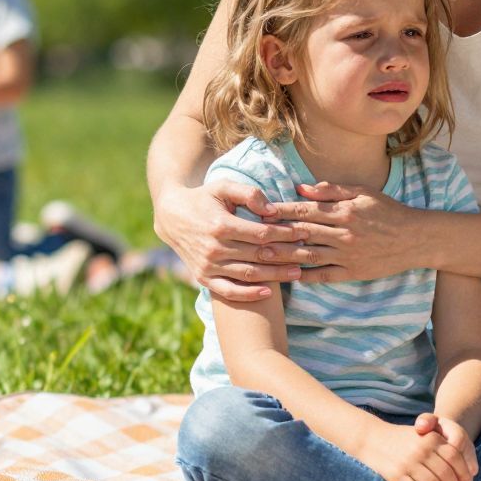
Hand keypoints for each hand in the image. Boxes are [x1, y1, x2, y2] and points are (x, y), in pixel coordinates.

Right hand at [152, 179, 307, 301]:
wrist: (171, 216)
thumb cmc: (203, 198)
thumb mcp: (223, 187)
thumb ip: (249, 193)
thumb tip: (272, 210)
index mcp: (221, 225)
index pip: (262, 234)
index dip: (285, 234)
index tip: (304, 232)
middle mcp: (214, 249)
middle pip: (260, 255)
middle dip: (287, 255)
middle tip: (310, 255)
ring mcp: (208, 266)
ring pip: (249, 274)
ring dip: (275, 275)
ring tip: (298, 272)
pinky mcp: (203, 277)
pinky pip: (229, 291)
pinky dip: (249, 294)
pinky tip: (268, 292)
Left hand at [266, 181, 421, 285]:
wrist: (416, 238)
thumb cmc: (388, 211)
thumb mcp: (362, 193)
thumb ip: (331, 190)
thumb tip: (301, 189)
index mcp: (343, 211)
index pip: (304, 210)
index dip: (280, 211)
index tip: (260, 211)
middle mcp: (343, 233)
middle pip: (301, 233)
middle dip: (274, 234)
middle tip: (250, 235)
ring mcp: (347, 255)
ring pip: (308, 256)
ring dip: (283, 256)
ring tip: (261, 256)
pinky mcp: (353, 272)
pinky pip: (324, 275)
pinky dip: (305, 276)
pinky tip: (289, 275)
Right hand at [354, 418, 471, 480]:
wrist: (371, 438)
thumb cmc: (402, 439)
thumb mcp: (423, 435)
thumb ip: (442, 447)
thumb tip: (464, 472)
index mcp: (431, 438)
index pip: (455, 458)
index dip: (464, 473)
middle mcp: (421, 450)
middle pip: (446, 474)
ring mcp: (408, 463)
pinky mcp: (396, 475)